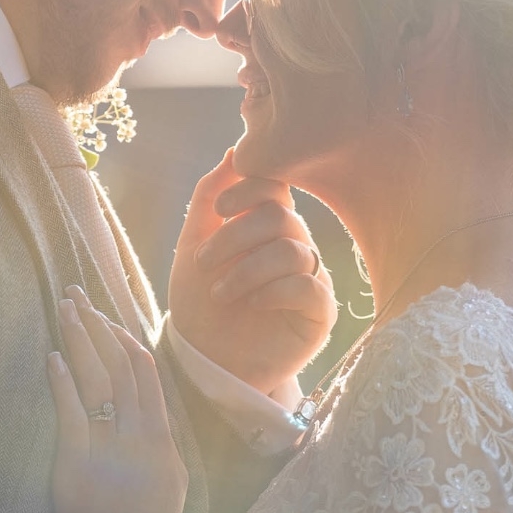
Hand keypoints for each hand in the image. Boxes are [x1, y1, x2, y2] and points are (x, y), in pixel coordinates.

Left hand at [47, 286, 187, 512]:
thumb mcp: (173, 479)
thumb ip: (165, 439)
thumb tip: (154, 406)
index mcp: (161, 435)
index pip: (144, 372)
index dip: (124, 340)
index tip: (107, 319)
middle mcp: (139, 434)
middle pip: (119, 365)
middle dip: (97, 326)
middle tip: (78, 296)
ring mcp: (110, 447)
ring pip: (98, 379)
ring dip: (80, 340)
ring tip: (66, 310)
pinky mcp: (78, 464)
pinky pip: (71, 414)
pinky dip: (62, 382)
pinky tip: (52, 358)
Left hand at [169, 150, 337, 394]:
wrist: (204, 361)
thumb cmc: (199, 300)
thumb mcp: (193, 243)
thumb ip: (210, 195)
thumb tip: (234, 151)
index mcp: (268, 222)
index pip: (276, 185)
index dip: (250, 188)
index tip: (219, 210)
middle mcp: (294, 243)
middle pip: (280, 216)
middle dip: (235, 236)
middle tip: (204, 262)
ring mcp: (310, 277)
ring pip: (292, 250)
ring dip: (246, 270)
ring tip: (220, 292)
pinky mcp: (320, 313)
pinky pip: (309, 286)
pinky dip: (273, 291)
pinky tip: (252, 304)